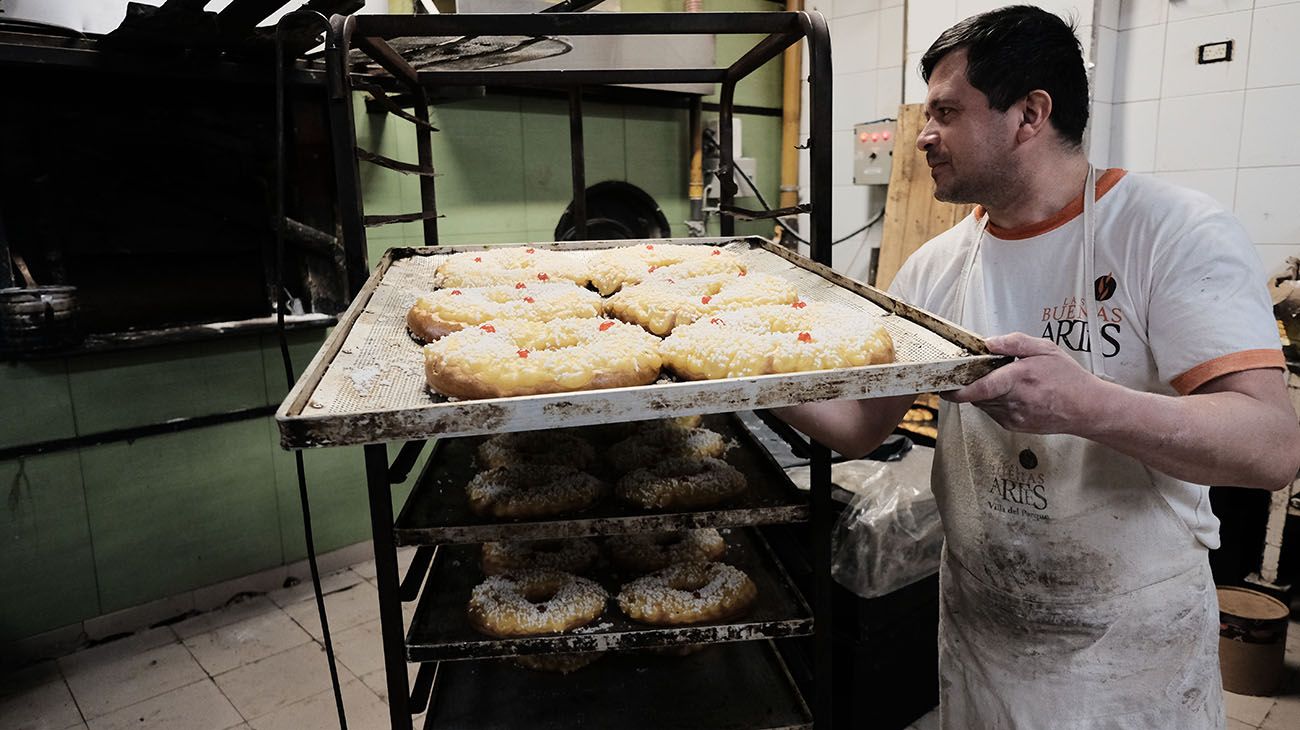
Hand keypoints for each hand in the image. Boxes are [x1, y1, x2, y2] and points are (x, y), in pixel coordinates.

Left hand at [942, 332, 1103, 434]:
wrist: (1087, 409)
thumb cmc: (1069, 378)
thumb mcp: (1045, 349)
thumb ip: (1015, 343)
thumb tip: (988, 342)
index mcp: (1020, 379)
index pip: (980, 388)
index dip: (958, 388)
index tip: (944, 384)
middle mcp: (1014, 401)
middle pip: (976, 395)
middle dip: (968, 384)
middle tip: (970, 371)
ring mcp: (1013, 417)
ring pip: (982, 404)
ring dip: (981, 392)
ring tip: (998, 380)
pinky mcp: (1014, 426)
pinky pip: (992, 412)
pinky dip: (992, 401)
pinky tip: (1007, 393)